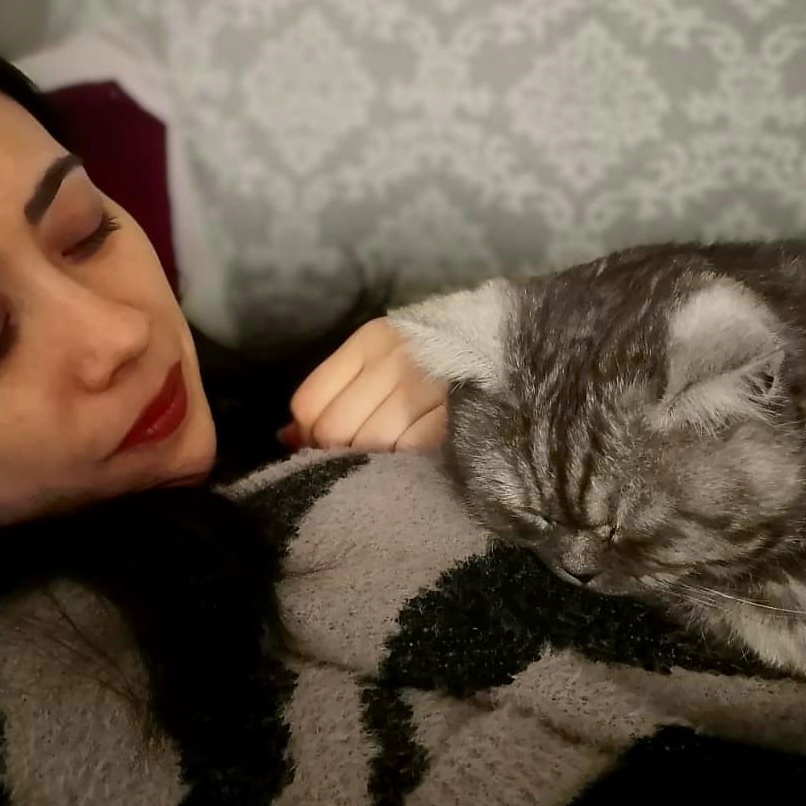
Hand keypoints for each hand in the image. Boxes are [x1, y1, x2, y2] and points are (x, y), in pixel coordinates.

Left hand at [280, 317, 446, 452]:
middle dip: (339, 452)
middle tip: (362, 457)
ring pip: (368, 445)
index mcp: (371, 340)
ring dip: (372, 461)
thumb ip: (333, 391)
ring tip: (389, 459)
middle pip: (333, 429)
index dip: (309, 434)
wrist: (520, 349)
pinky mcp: (454, 416)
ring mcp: (426, 386)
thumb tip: (286, 435)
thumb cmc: (441, 360)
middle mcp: (395, 358)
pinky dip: (403, 465)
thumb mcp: (385, 358)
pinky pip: (407, 454)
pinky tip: (412, 461)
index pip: (308, 403)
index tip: (324, 444)